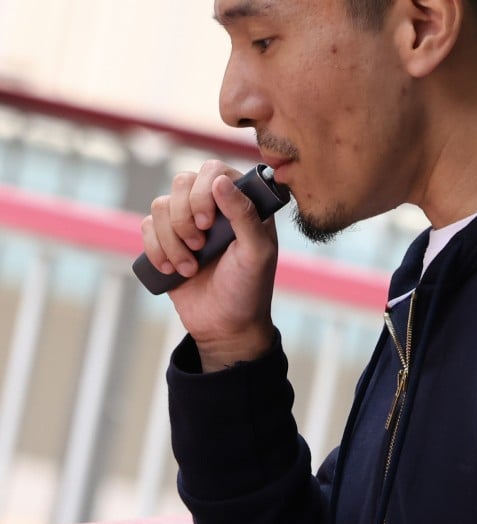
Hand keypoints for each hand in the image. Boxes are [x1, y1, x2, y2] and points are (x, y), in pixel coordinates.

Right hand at [140, 160, 278, 370]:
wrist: (225, 326)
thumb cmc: (249, 289)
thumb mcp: (256, 253)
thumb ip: (245, 215)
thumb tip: (221, 180)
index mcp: (242, 204)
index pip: (214, 171)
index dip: (204, 191)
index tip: (210, 222)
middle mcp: (214, 207)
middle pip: (182, 182)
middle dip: (184, 216)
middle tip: (199, 245)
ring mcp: (188, 223)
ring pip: (161, 205)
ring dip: (171, 239)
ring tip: (189, 267)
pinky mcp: (166, 241)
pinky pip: (146, 226)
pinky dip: (155, 248)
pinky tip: (172, 270)